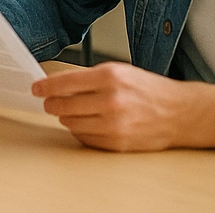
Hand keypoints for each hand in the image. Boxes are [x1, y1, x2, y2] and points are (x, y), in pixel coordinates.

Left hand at [31, 62, 214, 151]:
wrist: (179, 113)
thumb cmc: (147, 89)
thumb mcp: (118, 71)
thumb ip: (86, 77)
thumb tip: (54, 82)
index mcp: (110, 77)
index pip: (64, 82)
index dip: (45, 86)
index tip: (36, 87)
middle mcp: (111, 101)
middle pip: (63, 105)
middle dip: (51, 103)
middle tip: (48, 101)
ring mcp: (114, 125)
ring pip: (71, 123)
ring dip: (65, 117)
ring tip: (69, 111)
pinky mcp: (117, 143)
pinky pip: (84, 138)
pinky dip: (80, 131)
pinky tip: (85, 123)